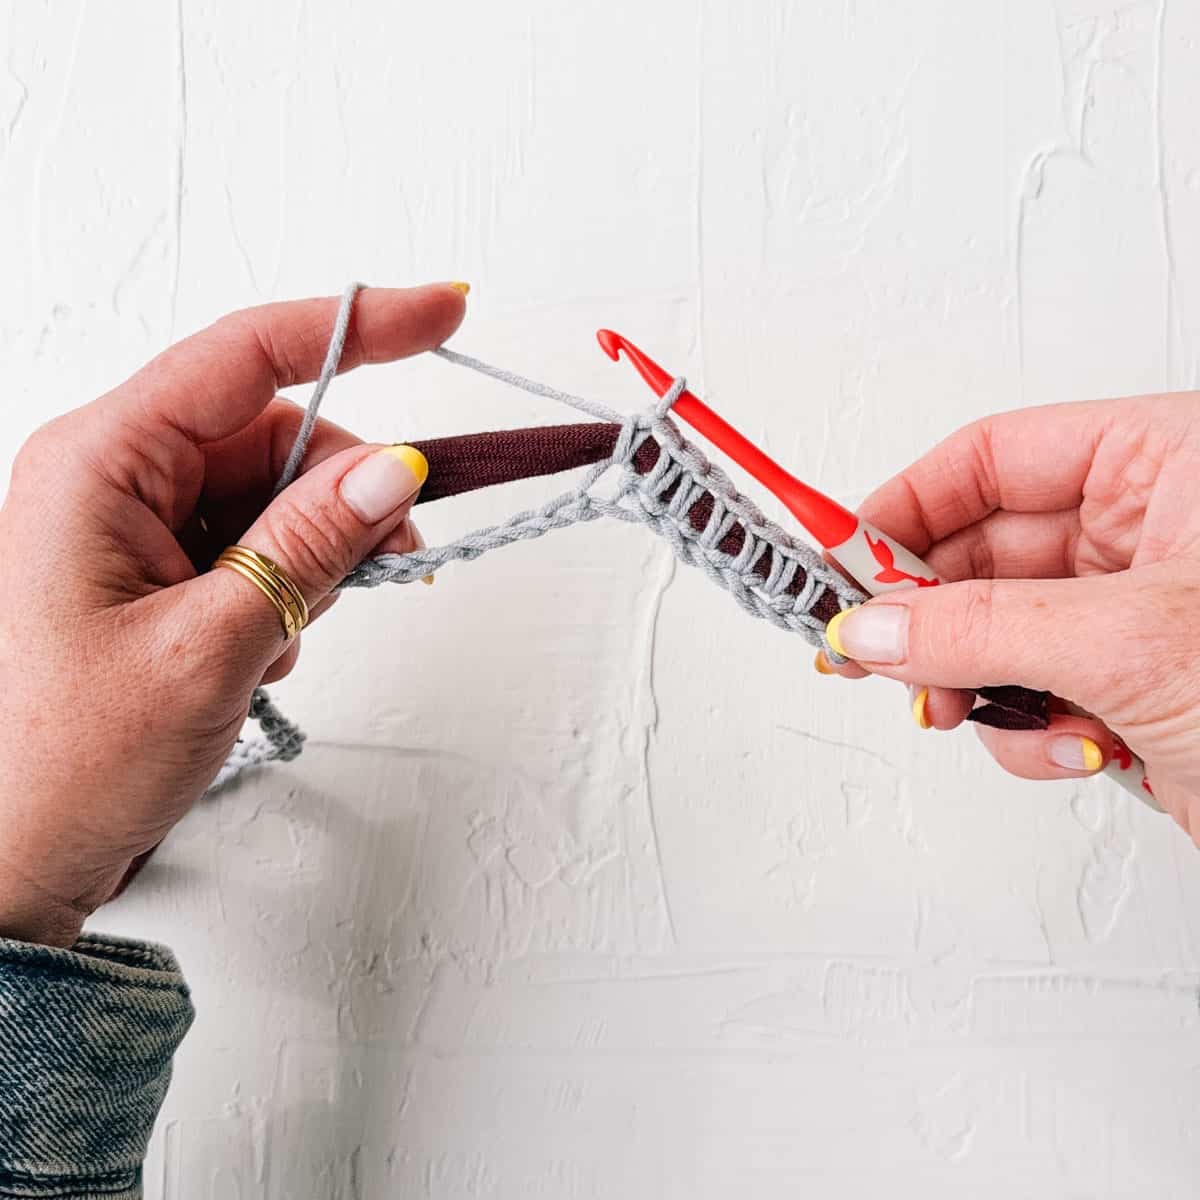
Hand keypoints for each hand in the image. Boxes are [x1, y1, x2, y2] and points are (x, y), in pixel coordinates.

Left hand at [0, 284, 465, 945]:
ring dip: (313, 549)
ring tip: (289, 633)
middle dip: (343, 486)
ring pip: (269, 490)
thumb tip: (395, 469)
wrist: (6, 862)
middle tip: (393, 553)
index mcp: (100, 462)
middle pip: (271, 431)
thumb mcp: (212, 646)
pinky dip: (285, 582)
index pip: (247, 355)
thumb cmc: (63, 760)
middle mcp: (110, 475)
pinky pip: (249, 539)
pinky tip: (265, 646)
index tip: (443, 311)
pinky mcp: (149, 567)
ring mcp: (128, 522)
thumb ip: (309, 543)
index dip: (357, 327)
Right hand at [819, 394, 1199, 841]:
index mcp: (1163, 462)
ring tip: (980, 714)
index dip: (905, 506)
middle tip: (870, 654)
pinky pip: (1028, 692)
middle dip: (929, 618)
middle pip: (978, 554)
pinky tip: (1078, 750)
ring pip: (992, 634)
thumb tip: (866, 627)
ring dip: (976, 687)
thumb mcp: (1126, 640)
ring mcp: (1129, 612)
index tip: (839, 557)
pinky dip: (1027, 731)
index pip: (989, 458)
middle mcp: (1142, 529)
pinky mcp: (1126, 684)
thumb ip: (975, 629)